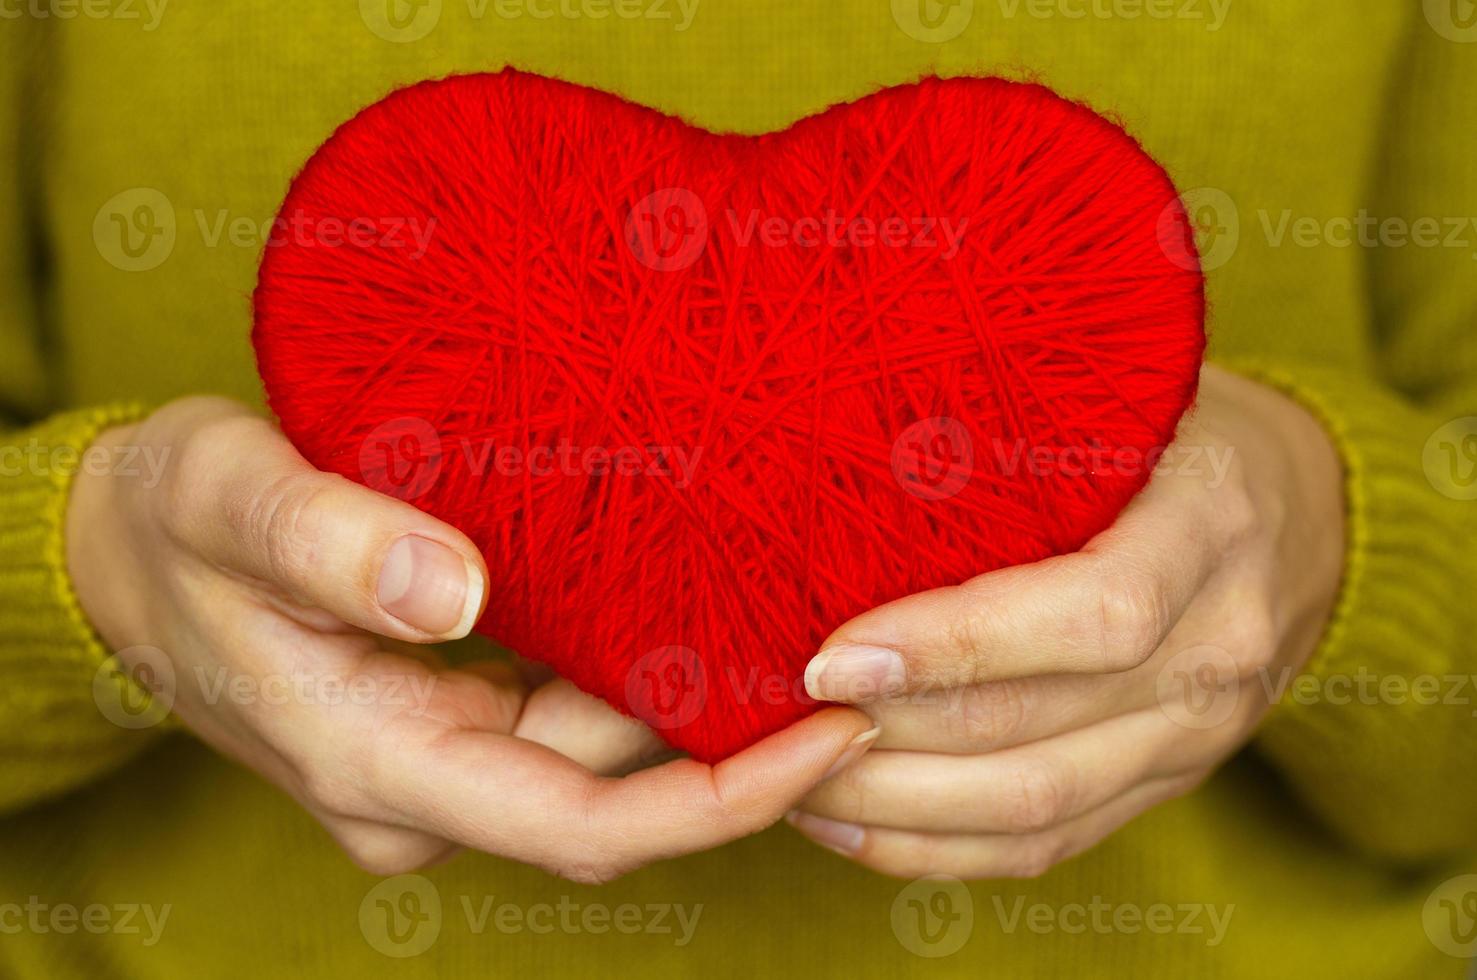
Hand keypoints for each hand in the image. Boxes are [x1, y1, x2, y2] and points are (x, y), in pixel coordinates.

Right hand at [68, 397, 874, 881]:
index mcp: (381, 765)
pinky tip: (709, 612)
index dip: (725, 798)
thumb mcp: (230, 502)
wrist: (128, 550)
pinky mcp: (455, 716)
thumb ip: (330, 543)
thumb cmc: (172, 523)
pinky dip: (647, 676)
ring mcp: (443, 757)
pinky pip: (577, 717)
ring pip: (606, 754)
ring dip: (702, 704)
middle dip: (743, 745)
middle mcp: (427, 785)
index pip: (588, 826)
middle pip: (621, 793)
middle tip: (856, 657)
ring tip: (805, 622)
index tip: (834, 735)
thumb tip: (453, 588)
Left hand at [786, 365, 1345, 878]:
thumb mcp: (1120, 401)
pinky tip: (845, 820)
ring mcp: (1200, 732)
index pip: (1094, 615)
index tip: (832, 653)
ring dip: (895, 806)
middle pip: (1039, 729)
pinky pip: (1046, 843)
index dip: (955, 646)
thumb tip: (840, 454)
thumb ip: (1017, 434)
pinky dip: (935, 848)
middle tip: (779, 718)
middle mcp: (1218, 646)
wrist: (1304, 514)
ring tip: (791, 775)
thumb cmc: (1171, 435)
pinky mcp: (1166, 781)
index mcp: (1207, 525)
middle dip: (889, 735)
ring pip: (1035, 805)